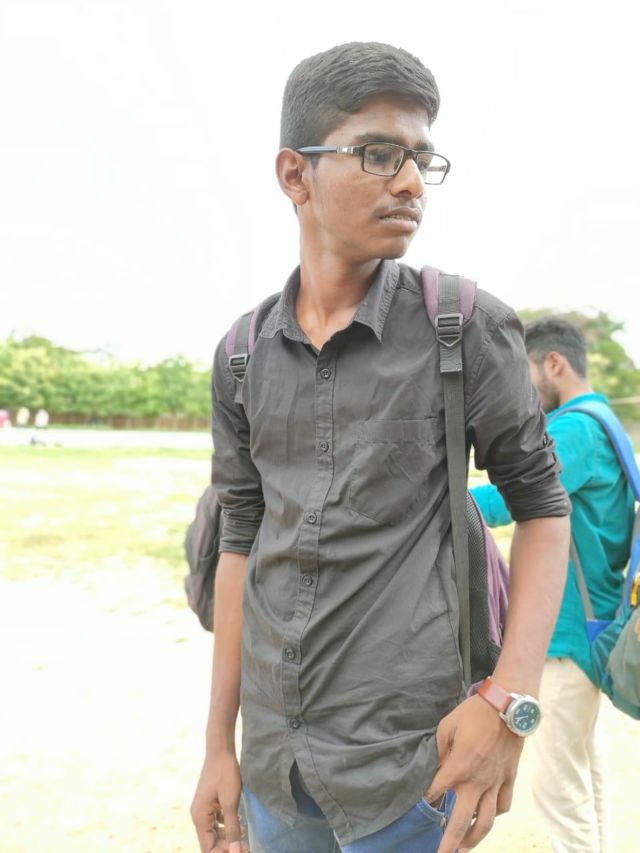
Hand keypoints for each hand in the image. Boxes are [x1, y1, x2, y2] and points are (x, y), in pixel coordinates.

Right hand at [191, 750, 248, 852]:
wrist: (221, 750)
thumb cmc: (225, 774)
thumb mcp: (231, 803)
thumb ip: (232, 828)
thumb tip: (235, 851)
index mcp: (200, 818)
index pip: (208, 848)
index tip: (241, 852)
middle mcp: (198, 815)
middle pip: (211, 841)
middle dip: (228, 847)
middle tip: (247, 847)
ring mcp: (203, 808)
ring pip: (214, 832)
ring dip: (228, 837)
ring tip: (245, 837)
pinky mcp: (210, 802)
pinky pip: (216, 821)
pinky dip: (227, 825)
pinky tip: (240, 822)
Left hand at [425, 694, 523, 851]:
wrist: (508, 707)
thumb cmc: (474, 713)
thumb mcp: (447, 726)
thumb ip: (440, 750)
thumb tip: (437, 767)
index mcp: (459, 767)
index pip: (437, 791)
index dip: (427, 799)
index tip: (420, 804)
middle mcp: (477, 782)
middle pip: (463, 820)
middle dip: (451, 841)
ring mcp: (496, 783)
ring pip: (487, 821)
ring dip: (475, 837)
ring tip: (465, 847)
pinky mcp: (509, 779)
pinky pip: (503, 805)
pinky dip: (495, 815)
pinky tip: (487, 817)